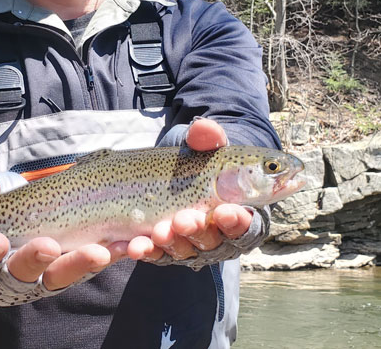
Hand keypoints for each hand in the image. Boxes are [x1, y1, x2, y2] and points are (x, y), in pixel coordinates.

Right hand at [0, 170, 123, 289]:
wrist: (24, 231)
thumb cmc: (0, 216)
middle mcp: (14, 276)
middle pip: (23, 274)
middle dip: (35, 260)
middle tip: (49, 247)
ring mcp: (46, 276)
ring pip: (60, 277)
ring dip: (81, 263)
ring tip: (101, 250)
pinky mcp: (75, 271)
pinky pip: (91, 267)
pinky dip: (109, 257)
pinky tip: (126, 244)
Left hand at [126, 117, 252, 261]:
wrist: (167, 174)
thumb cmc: (198, 163)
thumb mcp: (203, 148)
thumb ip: (208, 139)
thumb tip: (202, 125)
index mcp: (238, 212)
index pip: (247, 225)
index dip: (239, 222)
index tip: (227, 212)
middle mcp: (217, 234)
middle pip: (213, 242)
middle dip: (199, 231)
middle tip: (185, 219)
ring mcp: (189, 244)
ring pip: (183, 250)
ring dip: (171, 242)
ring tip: (158, 231)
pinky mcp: (163, 249)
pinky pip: (155, 254)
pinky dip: (144, 250)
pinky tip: (133, 245)